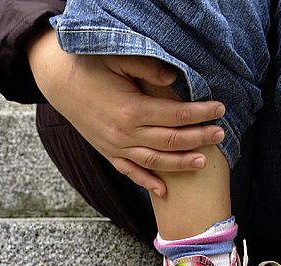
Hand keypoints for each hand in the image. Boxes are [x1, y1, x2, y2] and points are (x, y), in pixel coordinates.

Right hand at [27, 28, 225, 195]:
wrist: (59, 82)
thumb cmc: (91, 66)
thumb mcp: (119, 59)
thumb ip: (148, 69)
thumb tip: (175, 80)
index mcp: (132, 108)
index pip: (176, 115)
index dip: (201, 112)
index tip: (219, 108)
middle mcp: (125, 133)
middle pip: (171, 140)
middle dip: (199, 138)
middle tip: (220, 134)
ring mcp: (116, 146)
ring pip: (155, 161)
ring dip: (181, 163)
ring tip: (203, 161)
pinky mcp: (108, 152)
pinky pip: (130, 173)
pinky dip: (147, 183)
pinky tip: (164, 191)